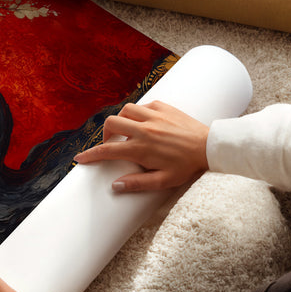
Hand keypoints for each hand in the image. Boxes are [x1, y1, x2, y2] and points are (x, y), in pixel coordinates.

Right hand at [74, 100, 208, 192]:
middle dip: (105, 134)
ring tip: (127, 131)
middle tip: (111, 144)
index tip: (80, 159)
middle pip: (111, 124)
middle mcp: (144, 129)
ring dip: (121, 120)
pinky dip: (138, 113)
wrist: (210, 147)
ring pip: (125, 110)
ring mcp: (154, 116)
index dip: (90, 155)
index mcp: (141, 148)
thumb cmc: (187, 166)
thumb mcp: (163, 181)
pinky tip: (144, 123)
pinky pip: (143, 105)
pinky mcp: (164, 107)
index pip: (107, 151)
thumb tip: (115, 185)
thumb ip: (137, 183)